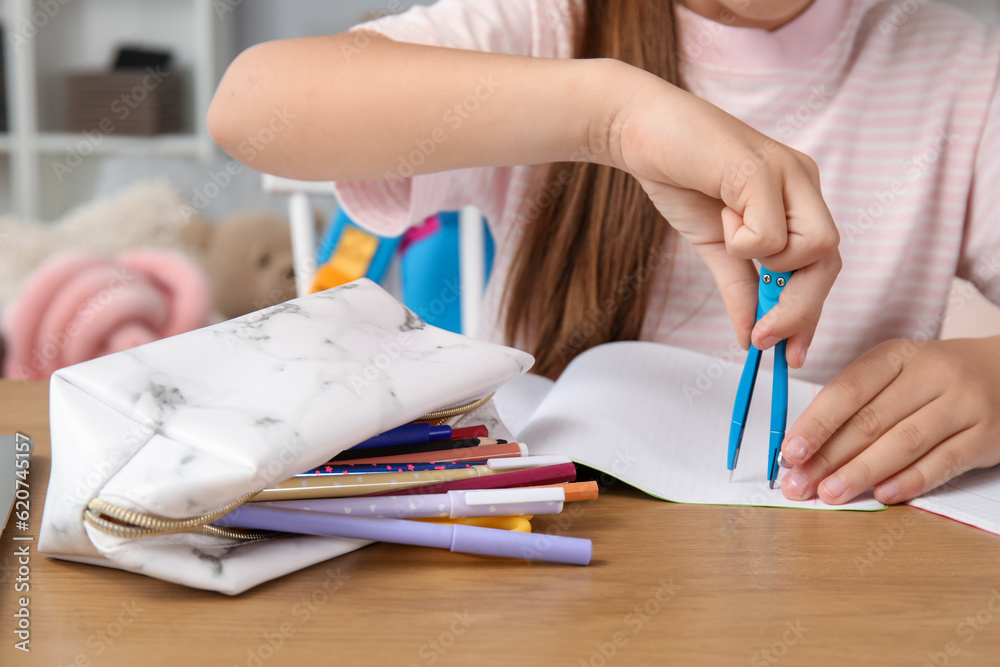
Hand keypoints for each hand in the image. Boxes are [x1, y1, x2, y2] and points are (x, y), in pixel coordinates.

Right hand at [608, 73, 840, 365]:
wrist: (638, 130)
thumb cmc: (678, 177)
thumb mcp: (717, 246)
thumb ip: (739, 288)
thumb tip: (750, 336)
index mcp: (797, 198)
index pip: (823, 263)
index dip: (810, 311)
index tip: (792, 353)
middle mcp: (803, 182)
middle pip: (830, 261)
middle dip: (799, 309)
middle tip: (764, 338)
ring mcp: (789, 173)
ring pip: (811, 249)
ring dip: (766, 261)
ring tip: (728, 231)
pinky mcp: (762, 170)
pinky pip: (769, 235)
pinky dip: (741, 239)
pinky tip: (720, 211)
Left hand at [779, 336, 999, 503]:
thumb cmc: (936, 378)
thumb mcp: (897, 371)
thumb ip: (857, 403)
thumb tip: (807, 447)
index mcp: (897, 356)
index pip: (847, 390)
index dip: (816, 423)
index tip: (790, 452)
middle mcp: (931, 375)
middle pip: (871, 420)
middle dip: (829, 457)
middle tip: (799, 484)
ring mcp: (962, 405)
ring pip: (903, 443)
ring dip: (861, 473)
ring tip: (830, 494)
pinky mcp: (986, 436)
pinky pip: (942, 463)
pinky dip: (909, 482)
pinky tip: (881, 495)